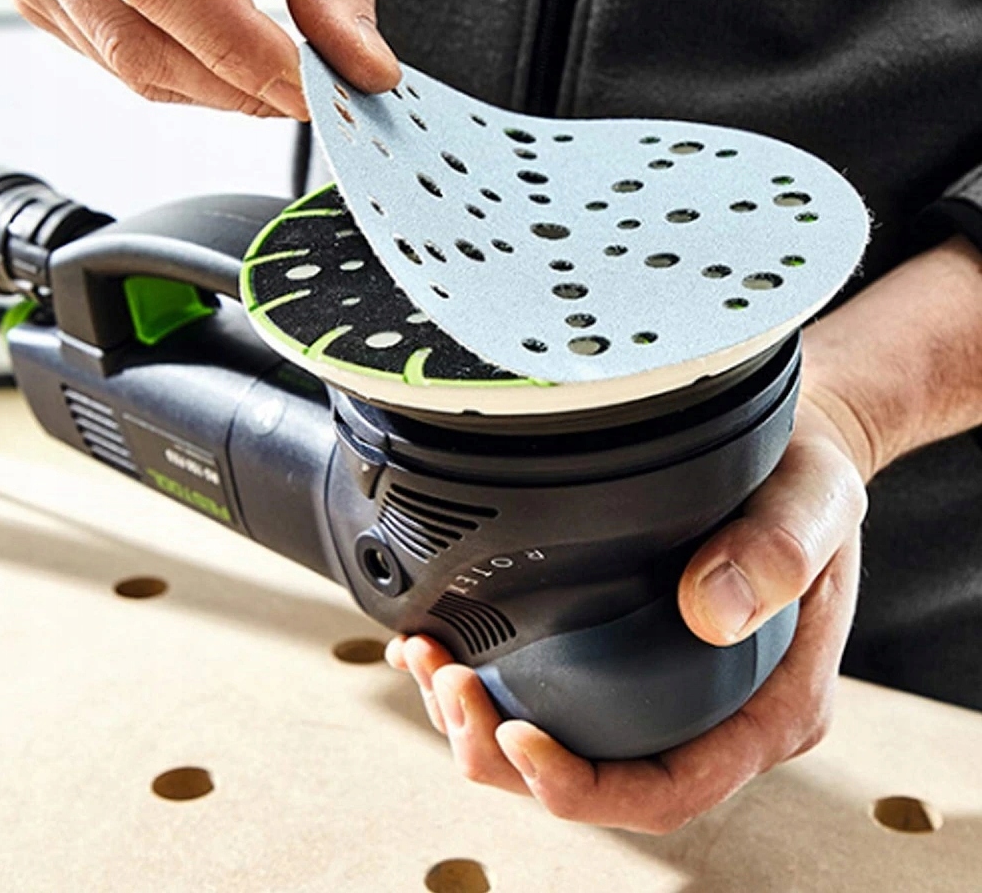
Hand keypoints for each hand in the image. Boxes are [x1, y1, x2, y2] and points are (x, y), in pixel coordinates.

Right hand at [0, 0, 399, 116]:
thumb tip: (363, 65)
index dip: (239, 50)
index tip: (313, 88)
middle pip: (132, 35)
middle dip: (235, 86)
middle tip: (307, 91)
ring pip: (118, 59)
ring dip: (210, 86)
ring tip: (269, 65)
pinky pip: (101, 52)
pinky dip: (174, 68)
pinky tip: (213, 44)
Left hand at [385, 379, 870, 831]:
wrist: (791, 451)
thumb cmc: (807, 480)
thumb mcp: (814, 498)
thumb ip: (780, 549)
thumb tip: (709, 613)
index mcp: (765, 708)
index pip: (667, 790)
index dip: (582, 787)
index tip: (516, 733)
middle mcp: (710, 714)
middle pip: (595, 779)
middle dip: (503, 751)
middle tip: (447, 681)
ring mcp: (665, 691)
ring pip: (562, 743)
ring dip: (481, 721)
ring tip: (428, 662)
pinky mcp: (626, 655)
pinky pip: (554, 694)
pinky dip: (487, 680)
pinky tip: (441, 644)